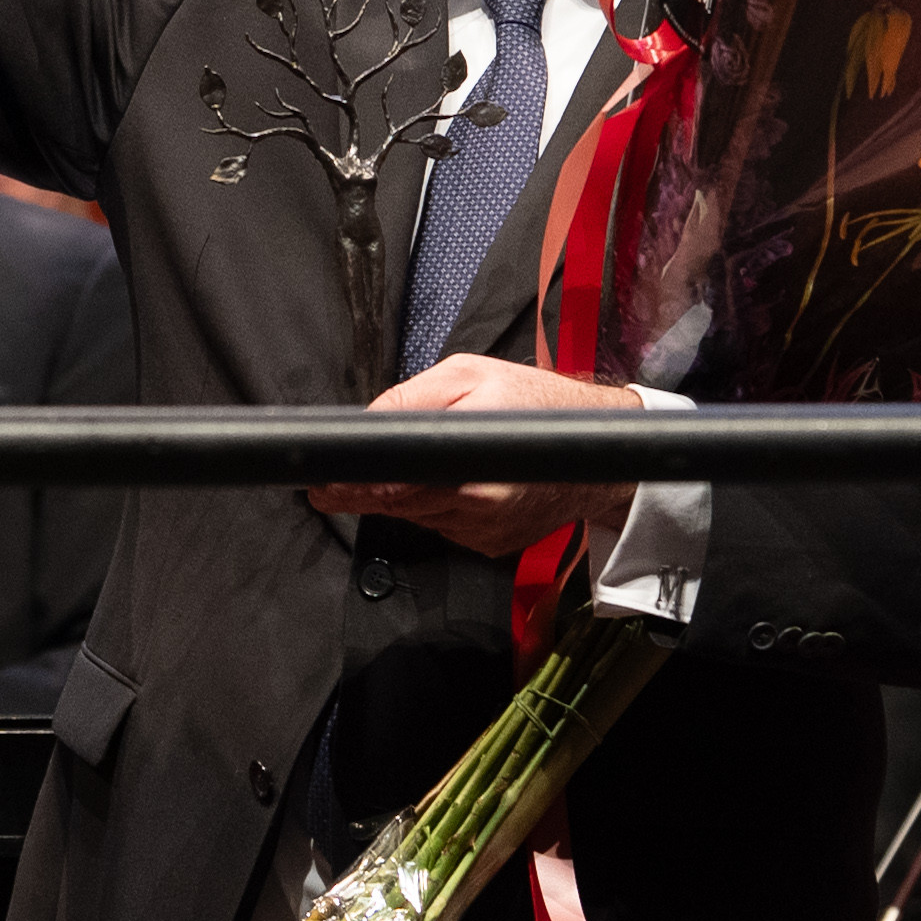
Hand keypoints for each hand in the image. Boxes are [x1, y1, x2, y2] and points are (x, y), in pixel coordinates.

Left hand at [303, 353, 641, 561]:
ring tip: (426, 466)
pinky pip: (443, 526)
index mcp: (469, 464)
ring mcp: (483, 532)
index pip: (392, 486)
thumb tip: (366, 425)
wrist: (598, 457)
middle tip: (337, 482)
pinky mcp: (490, 545)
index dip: (352, 488)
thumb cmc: (537, 406)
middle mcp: (476, 507)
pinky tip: (454, 483)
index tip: (322, 488)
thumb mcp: (470, 375)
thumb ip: (412, 400)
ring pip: (418, 517)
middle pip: (398, 504)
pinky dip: (437, 506)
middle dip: (368, 490)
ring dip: (407, 495)